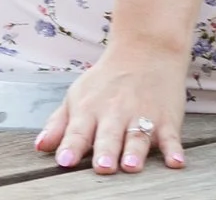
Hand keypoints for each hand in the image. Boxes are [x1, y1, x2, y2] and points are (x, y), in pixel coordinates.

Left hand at [35, 42, 187, 173]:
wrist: (145, 48)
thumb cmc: (107, 80)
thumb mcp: (78, 95)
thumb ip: (59, 123)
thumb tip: (40, 147)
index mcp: (90, 109)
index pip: (77, 131)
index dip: (71, 146)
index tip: (64, 162)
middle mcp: (115, 113)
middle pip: (108, 135)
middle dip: (105, 151)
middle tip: (102, 167)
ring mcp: (142, 115)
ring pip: (137, 136)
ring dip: (134, 151)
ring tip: (130, 165)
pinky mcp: (167, 119)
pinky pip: (171, 136)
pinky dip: (174, 149)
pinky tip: (176, 162)